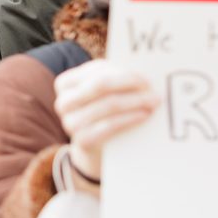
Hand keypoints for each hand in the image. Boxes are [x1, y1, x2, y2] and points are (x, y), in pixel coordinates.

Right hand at [52, 59, 158, 181]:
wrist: (94, 147)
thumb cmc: (103, 113)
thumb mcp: (102, 93)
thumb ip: (114, 79)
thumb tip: (141, 73)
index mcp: (66, 83)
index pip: (98, 70)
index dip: (123, 72)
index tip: (145, 77)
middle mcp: (63, 102)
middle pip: (100, 85)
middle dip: (130, 84)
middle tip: (152, 88)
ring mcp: (70, 122)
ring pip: (108, 104)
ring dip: (135, 102)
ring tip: (153, 102)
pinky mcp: (82, 140)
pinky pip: (110, 125)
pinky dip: (130, 118)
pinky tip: (144, 115)